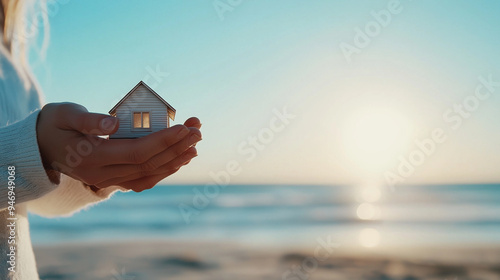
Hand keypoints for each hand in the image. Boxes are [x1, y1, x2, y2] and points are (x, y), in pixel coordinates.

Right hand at [36, 102, 201, 191]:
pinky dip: (164, 170)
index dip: (163, 141)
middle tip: (198, 130)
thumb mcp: (65, 114)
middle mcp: (103, 175)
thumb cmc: (54, 124)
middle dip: (177, 148)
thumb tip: (114, 124)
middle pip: (149, 164)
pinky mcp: (114, 180)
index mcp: (92, 158)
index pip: (137, 152)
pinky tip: (180, 158)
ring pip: (150, 175)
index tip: (184, 128)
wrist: (40, 147)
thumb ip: (88, 120)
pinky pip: (144, 179)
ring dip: (176, 159)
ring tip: (195, 143)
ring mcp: (108, 181)